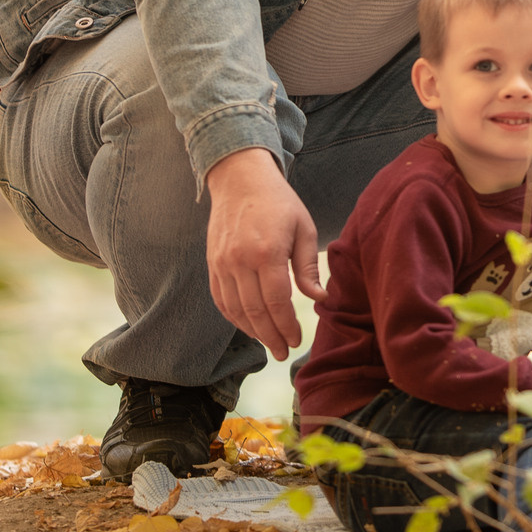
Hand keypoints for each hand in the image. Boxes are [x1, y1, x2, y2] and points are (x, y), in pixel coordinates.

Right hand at [205, 147, 322, 360]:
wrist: (240, 179)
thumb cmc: (279, 202)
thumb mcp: (304, 228)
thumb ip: (308, 267)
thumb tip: (319, 300)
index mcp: (267, 252)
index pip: (277, 302)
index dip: (287, 326)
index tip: (297, 341)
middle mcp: (240, 261)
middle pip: (255, 312)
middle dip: (271, 337)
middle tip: (283, 352)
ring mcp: (222, 263)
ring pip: (235, 310)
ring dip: (252, 332)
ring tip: (269, 344)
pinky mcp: (212, 264)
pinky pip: (220, 300)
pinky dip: (234, 318)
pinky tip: (248, 326)